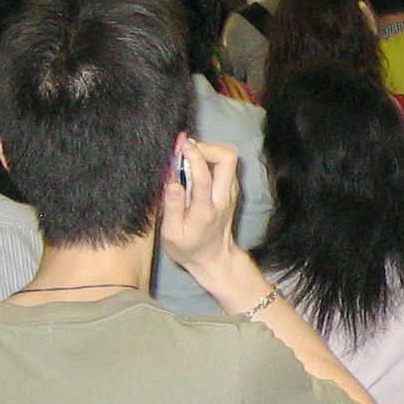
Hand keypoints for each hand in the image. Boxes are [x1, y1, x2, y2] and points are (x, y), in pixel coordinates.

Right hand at [158, 137, 241, 276]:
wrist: (214, 259)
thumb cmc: (188, 248)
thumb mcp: (171, 234)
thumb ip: (172, 207)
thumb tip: (172, 181)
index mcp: (206, 209)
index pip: (204, 176)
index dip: (192, 155)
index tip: (178, 145)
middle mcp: (223, 197)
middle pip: (228, 159)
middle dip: (206, 146)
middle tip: (185, 150)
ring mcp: (231, 192)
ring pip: (229, 158)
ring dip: (209, 150)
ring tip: (187, 156)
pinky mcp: (232, 189)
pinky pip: (226, 165)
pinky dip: (211, 158)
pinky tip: (195, 165)